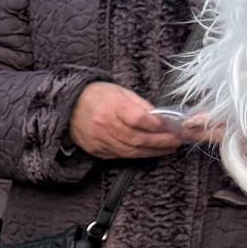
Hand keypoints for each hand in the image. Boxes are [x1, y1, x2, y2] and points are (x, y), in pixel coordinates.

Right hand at [68, 82, 184, 160]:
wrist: (69, 106)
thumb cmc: (98, 96)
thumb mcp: (121, 92)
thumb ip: (141, 105)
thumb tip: (160, 118)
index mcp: (111, 106)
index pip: (139, 119)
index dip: (158, 125)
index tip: (172, 126)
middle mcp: (104, 125)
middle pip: (138, 138)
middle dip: (161, 142)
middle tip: (176, 141)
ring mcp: (99, 140)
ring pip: (131, 151)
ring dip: (152, 151)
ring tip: (168, 148)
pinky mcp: (96, 150)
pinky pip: (121, 156)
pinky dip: (138, 155)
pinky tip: (149, 152)